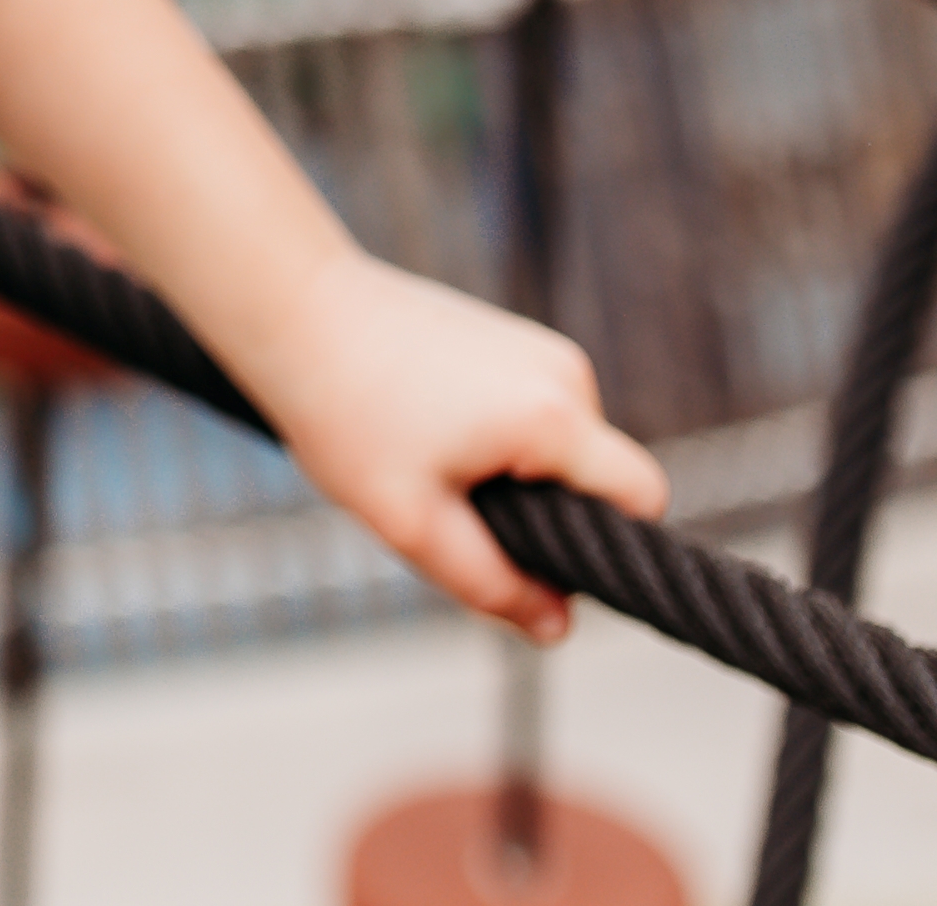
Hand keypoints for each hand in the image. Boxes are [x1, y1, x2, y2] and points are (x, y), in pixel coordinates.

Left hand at [236, 247, 666, 643]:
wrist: (294, 309)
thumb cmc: (344, 409)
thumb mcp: (412, 521)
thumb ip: (492, 583)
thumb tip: (557, 627)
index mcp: (553, 414)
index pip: (643, 497)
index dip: (611, 548)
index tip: (543, 564)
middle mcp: (564, 370)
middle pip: (595, 478)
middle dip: (542, 513)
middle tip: (451, 512)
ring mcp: (538, 346)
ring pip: (559, 449)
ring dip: (511, 475)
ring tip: (425, 461)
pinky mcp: (511, 337)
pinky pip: (532, 415)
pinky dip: (494, 439)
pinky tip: (424, 429)